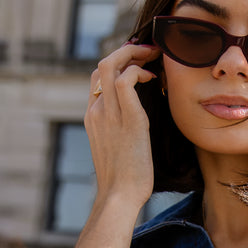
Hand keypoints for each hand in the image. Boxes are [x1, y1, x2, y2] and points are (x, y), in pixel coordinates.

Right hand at [84, 41, 161, 213]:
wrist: (120, 197)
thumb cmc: (124, 181)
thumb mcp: (117, 151)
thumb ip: (120, 132)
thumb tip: (136, 128)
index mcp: (92, 117)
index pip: (98, 78)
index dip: (117, 63)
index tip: (138, 61)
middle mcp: (97, 111)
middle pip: (102, 65)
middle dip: (127, 51)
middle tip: (149, 51)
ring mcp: (109, 113)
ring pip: (111, 65)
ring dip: (135, 54)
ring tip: (154, 57)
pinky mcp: (128, 119)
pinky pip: (126, 81)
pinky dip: (140, 72)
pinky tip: (154, 79)